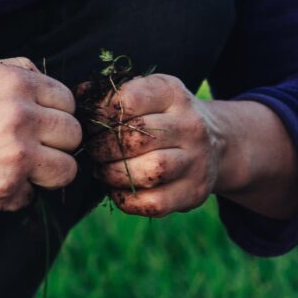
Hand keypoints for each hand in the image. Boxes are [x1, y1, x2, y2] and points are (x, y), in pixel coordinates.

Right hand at [0, 58, 81, 214]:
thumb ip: (11, 71)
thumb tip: (44, 79)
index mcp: (14, 83)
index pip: (67, 100)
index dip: (57, 113)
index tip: (43, 124)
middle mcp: (20, 117)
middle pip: (73, 135)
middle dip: (58, 143)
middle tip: (34, 148)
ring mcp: (15, 155)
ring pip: (66, 171)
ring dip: (48, 173)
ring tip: (23, 169)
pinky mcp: (3, 188)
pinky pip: (31, 196)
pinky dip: (15, 194)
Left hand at [90, 73, 226, 216]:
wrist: (217, 143)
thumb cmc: (166, 117)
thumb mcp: (149, 94)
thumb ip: (114, 94)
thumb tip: (80, 94)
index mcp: (174, 94)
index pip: (130, 99)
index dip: (101, 113)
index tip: (91, 123)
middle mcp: (190, 125)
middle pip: (137, 137)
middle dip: (103, 147)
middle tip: (92, 150)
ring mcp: (196, 160)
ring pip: (151, 171)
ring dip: (114, 174)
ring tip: (103, 170)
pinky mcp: (194, 192)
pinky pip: (155, 203)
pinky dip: (127, 200)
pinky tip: (118, 190)